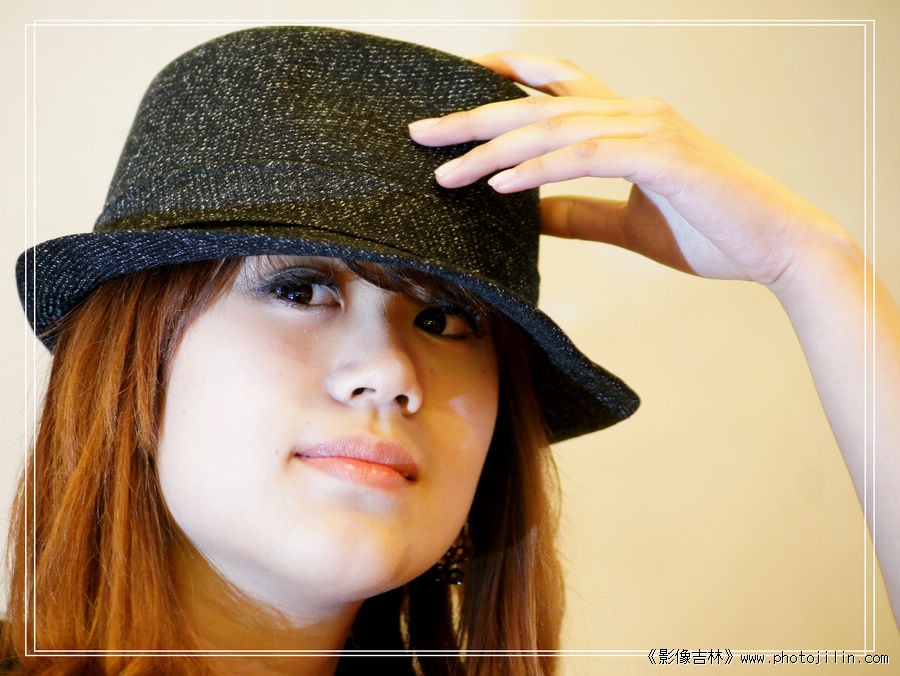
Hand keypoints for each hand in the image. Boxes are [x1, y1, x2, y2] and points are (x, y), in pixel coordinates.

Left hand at [408, 52, 847, 288]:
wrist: (781, 247)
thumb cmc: (711, 230)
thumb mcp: (626, 222)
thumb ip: (577, 212)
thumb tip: (527, 213)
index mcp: (628, 120)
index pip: (556, 85)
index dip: (505, 77)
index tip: (457, 88)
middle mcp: (635, 111)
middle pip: (537, 103)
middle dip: (474, 116)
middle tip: (421, 133)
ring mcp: (648, 129)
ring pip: (552, 128)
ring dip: (493, 150)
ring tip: (445, 172)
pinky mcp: (661, 157)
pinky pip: (584, 157)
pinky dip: (537, 169)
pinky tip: (498, 185)